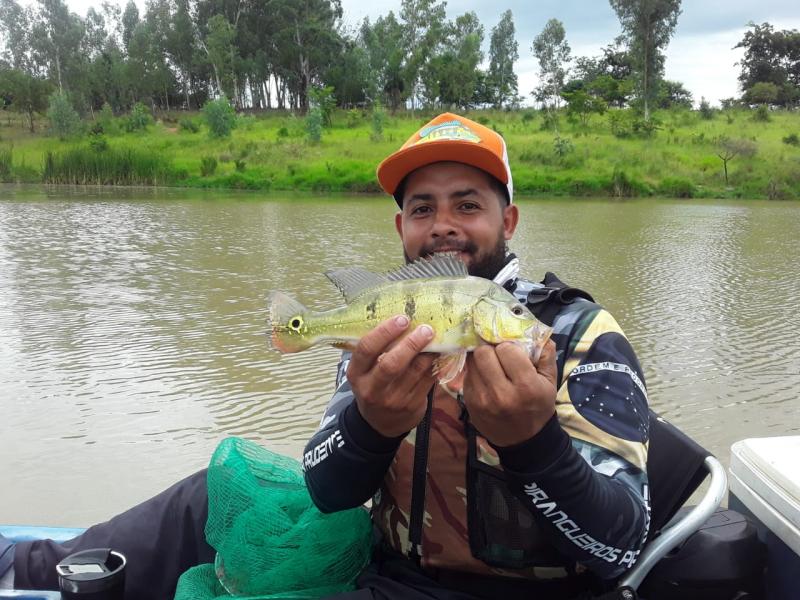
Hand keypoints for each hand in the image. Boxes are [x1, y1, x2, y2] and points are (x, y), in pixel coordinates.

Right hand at [347, 315, 436, 437]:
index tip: (402, 319)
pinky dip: (436, 364)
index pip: (366, 350)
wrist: (380, 423)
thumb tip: (402, 318)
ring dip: (429, 352)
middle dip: (411, 344)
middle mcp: (372, 389)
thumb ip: (377, 351)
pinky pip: (427, 381)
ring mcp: (393, 400)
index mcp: (356, 374)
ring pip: (415, 372)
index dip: (384, 332)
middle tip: (426, 328)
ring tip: (437, 336)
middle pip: (391, 364)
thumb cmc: (373, 385)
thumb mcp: (365, 371)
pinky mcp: (412, 406)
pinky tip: (442, 352)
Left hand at [463, 340, 556, 446]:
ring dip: (481, 360)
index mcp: (525, 387)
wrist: (523, 440)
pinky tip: (486, 379)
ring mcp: (482, 400)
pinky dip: (476, 373)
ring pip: (472, 362)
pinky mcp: (469, 403)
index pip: (506, 349)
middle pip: (482, 353)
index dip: (509, 347)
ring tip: (491, 366)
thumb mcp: (550, 383)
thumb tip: (537, 330)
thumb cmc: (538, 407)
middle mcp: (501, 394)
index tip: (513, 353)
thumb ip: (546, 355)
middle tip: (498, 355)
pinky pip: (467, 376)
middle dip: (491, 349)